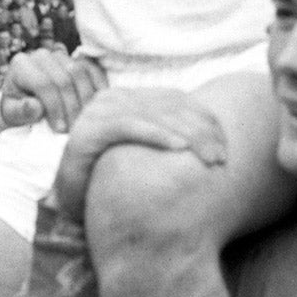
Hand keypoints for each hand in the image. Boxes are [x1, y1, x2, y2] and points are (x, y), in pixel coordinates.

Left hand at [0, 47, 107, 133]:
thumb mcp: (12, 114)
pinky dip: (97, 86)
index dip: (54, 107)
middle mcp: (41, 55)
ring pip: (79, 72)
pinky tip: (97, 106)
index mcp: (21, 65)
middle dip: (71, 106)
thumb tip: (35, 107)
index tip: (60, 129)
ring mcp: (60, 55)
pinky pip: (92, 68)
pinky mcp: (75, 59)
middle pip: (63, 78)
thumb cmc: (18, 110)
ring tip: (84, 121)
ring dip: (85, 99)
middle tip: (75, 129)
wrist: (25, 102)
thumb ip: (20, 112)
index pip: (43, 83)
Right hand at [50, 86, 227, 219]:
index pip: (176, 100)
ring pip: (154, 115)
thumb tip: (209, 139)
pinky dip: (157, 134)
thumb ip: (167, 137)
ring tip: (209, 156)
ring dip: (187, 135)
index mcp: (131, 98)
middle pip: (169, 107)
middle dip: (201, 131)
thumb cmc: (112, 178)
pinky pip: (129, 126)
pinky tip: (179, 148)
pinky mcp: (90, 129)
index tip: (226, 143)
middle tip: (222, 157)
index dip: (204, 119)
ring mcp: (100, 110)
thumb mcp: (145, 153)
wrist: (70, 199)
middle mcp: (115, 97)